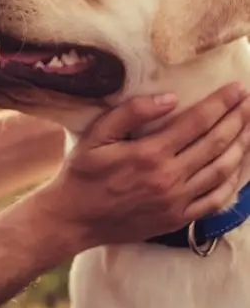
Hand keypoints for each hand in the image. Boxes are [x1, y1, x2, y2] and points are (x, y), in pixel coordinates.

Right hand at [38, 83, 249, 252]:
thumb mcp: (97, 136)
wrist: (74, 219)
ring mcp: (176, 201)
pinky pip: (215, 201)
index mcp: (150, 153)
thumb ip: (131, 113)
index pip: (197, 122)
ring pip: (221, 171)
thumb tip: (169, 98)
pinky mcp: (177, 219)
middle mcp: (169, 178)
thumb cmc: (82, 174)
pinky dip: (233, 183)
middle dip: (238, 119)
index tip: (238, 88)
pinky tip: (239, 168)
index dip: (221, 103)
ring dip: (241, 147)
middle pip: (216, 143)